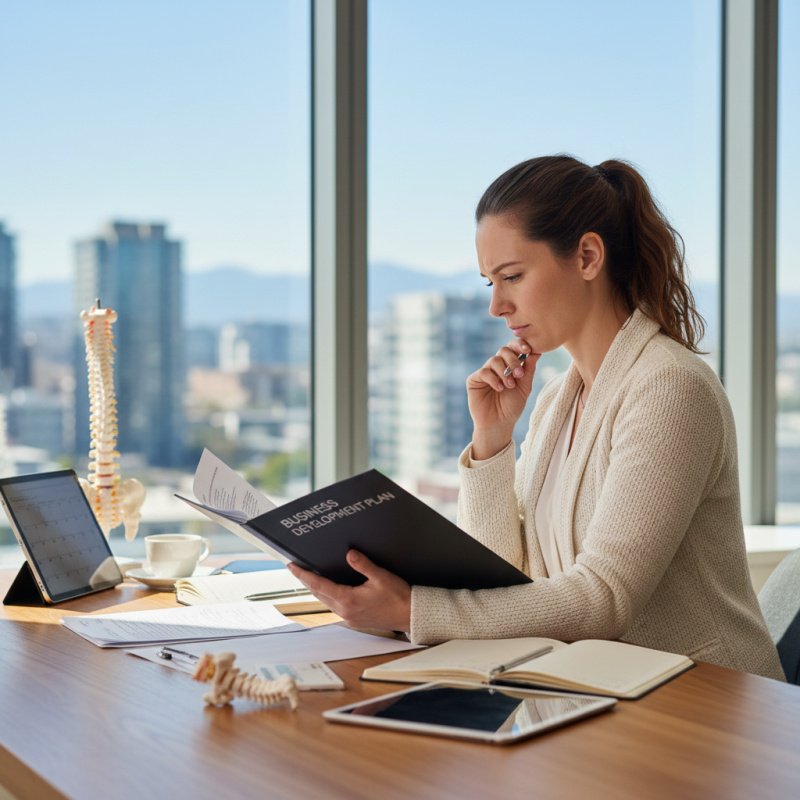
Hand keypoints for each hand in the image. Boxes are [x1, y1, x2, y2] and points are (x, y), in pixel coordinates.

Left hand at [287, 550, 411, 632]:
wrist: (410, 615)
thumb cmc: (398, 597)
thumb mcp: (381, 576)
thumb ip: (363, 564)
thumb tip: (349, 554)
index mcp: (348, 600)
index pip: (319, 585)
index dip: (304, 574)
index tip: (292, 566)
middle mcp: (345, 611)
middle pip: (319, 593)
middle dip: (307, 580)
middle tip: (297, 567)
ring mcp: (349, 617)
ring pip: (325, 600)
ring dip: (316, 588)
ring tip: (310, 575)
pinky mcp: (354, 619)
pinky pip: (335, 605)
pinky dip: (327, 595)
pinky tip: (330, 588)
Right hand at [467, 341, 539, 458]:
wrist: (499, 424)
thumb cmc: (512, 407)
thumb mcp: (524, 387)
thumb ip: (529, 369)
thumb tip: (536, 351)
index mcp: (509, 365)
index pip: (513, 348)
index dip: (520, 344)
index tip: (528, 350)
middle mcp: (496, 366)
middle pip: (503, 350)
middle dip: (513, 360)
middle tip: (519, 374)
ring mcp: (485, 372)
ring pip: (494, 360)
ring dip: (504, 372)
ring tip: (509, 386)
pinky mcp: (474, 380)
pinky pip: (484, 372)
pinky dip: (493, 379)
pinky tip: (499, 388)